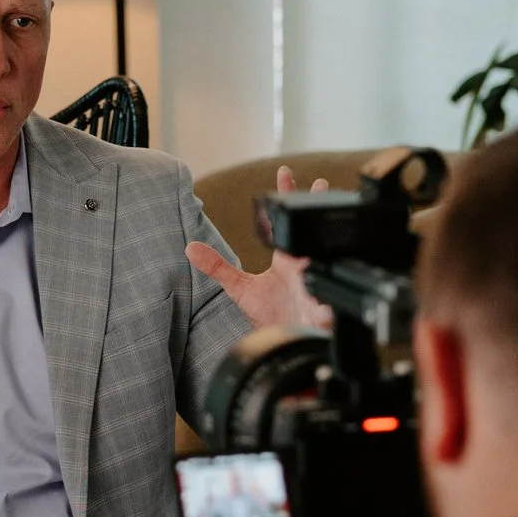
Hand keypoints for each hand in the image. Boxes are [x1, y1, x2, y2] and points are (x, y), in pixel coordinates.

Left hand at [185, 166, 333, 332]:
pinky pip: (327, 307)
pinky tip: (323, 303)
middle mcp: (302, 268)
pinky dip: (326, 305)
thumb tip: (189, 248)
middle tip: (319, 184)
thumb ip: (217, 267)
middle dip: (316, 210)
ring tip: (320, 231)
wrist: (280, 343)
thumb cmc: (267, 315)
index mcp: (286, 259)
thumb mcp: (239, 289)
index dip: (286, 197)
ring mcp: (314, 288)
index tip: (283, 173)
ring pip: (324, 264)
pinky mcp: (321, 313)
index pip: (285, 223)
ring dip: (322, 251)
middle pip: (310, 234)